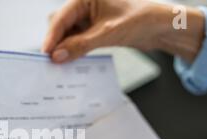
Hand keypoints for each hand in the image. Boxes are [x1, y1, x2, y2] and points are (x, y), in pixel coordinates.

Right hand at [42, 0, 204, 62]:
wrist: (161, 27)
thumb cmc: (140, 19)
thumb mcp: (107, 33)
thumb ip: (80, 45)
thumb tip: (57, 56)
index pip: (60, 18)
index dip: (51, 37)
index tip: (45, 54)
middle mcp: (84, 5)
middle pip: (60, 25)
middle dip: (56, 43)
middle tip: (52, 62)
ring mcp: (88, 18)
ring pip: (67, 34)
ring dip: (65, 48)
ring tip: (62, 65)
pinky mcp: (93, 29)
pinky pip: (77, 40)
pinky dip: (74, 51)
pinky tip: (72, 61)